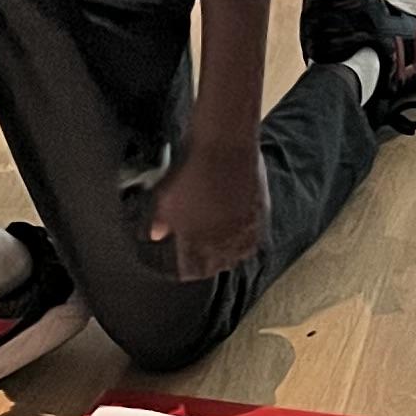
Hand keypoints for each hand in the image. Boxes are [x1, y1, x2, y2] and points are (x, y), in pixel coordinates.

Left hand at [146, 133, 269, 281]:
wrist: (223, 146)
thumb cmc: (191, 169)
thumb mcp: (165, 195)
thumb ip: (160, 220)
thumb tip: (157, 235)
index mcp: (195, 238)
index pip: (192, 268)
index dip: (187, 270)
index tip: (183, 268)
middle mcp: (221, 239)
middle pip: (216, 265)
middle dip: (207, 266)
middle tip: (202, 262)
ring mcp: (242, 228)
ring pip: (236, 255)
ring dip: (228, 257)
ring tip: (222, 255)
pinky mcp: (259, 214)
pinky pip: (253, 238)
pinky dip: (245, 242)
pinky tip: (241, 239)